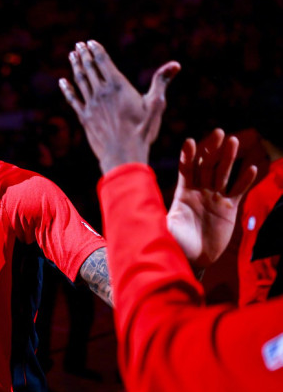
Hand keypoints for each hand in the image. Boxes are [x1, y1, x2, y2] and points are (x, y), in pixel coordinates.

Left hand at [59, 40, 179, 172]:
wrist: (122, 154)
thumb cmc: (142, 131)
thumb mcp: (156, 105)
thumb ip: (161, 82)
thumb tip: (176, 64)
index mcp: (118, 86)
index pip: (103, 62)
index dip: (96, 50)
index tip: (90, 42)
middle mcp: (101, 93)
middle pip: (90, 69)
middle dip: (84, 55)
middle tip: (78, 45)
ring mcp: (91, 105)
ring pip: (80, 81)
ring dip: (76, 67)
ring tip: (72, 56)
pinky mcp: (84, 117)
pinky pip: (72, 99)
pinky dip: (67, 89)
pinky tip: (63, 82)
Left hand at [167, 129, 256, 267]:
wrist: (192, 259)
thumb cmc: (175, 244)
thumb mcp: (165, 229)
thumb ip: (158, 216)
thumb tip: (139, 208)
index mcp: (182, 193)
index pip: (186, 169)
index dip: (188, 156)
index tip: (189, 141)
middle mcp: (199, 192)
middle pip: (206, 165)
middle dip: (211, 149)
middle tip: (217, 132)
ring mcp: (214, 198)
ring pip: (223, 174)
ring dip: (228, 158)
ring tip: (233, 141)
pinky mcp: (228, 209)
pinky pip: (238, 191)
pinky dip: (244, 180)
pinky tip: (251, 168)